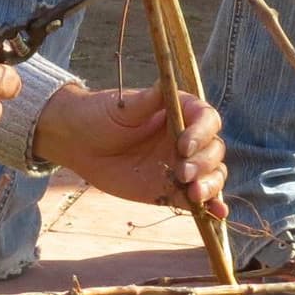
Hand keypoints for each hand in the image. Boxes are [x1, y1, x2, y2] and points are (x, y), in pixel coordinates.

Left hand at [32, 85, 228, 215]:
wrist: (78, 143)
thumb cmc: (100, 115)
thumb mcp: (123, 106)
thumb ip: (148, 100)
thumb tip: (166, 82)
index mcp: (181, 112)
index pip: (207, 119)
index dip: (202, 133)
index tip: (184, 145)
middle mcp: (188, 138)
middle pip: (214, 149)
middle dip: (203, 163)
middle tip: (182, 172)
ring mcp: (182, 165)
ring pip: (212, 174)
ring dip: (211, 185)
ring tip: (194, 194)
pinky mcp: (173, 190)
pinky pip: (197, 199)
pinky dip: (211, 206)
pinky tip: (216, 213)